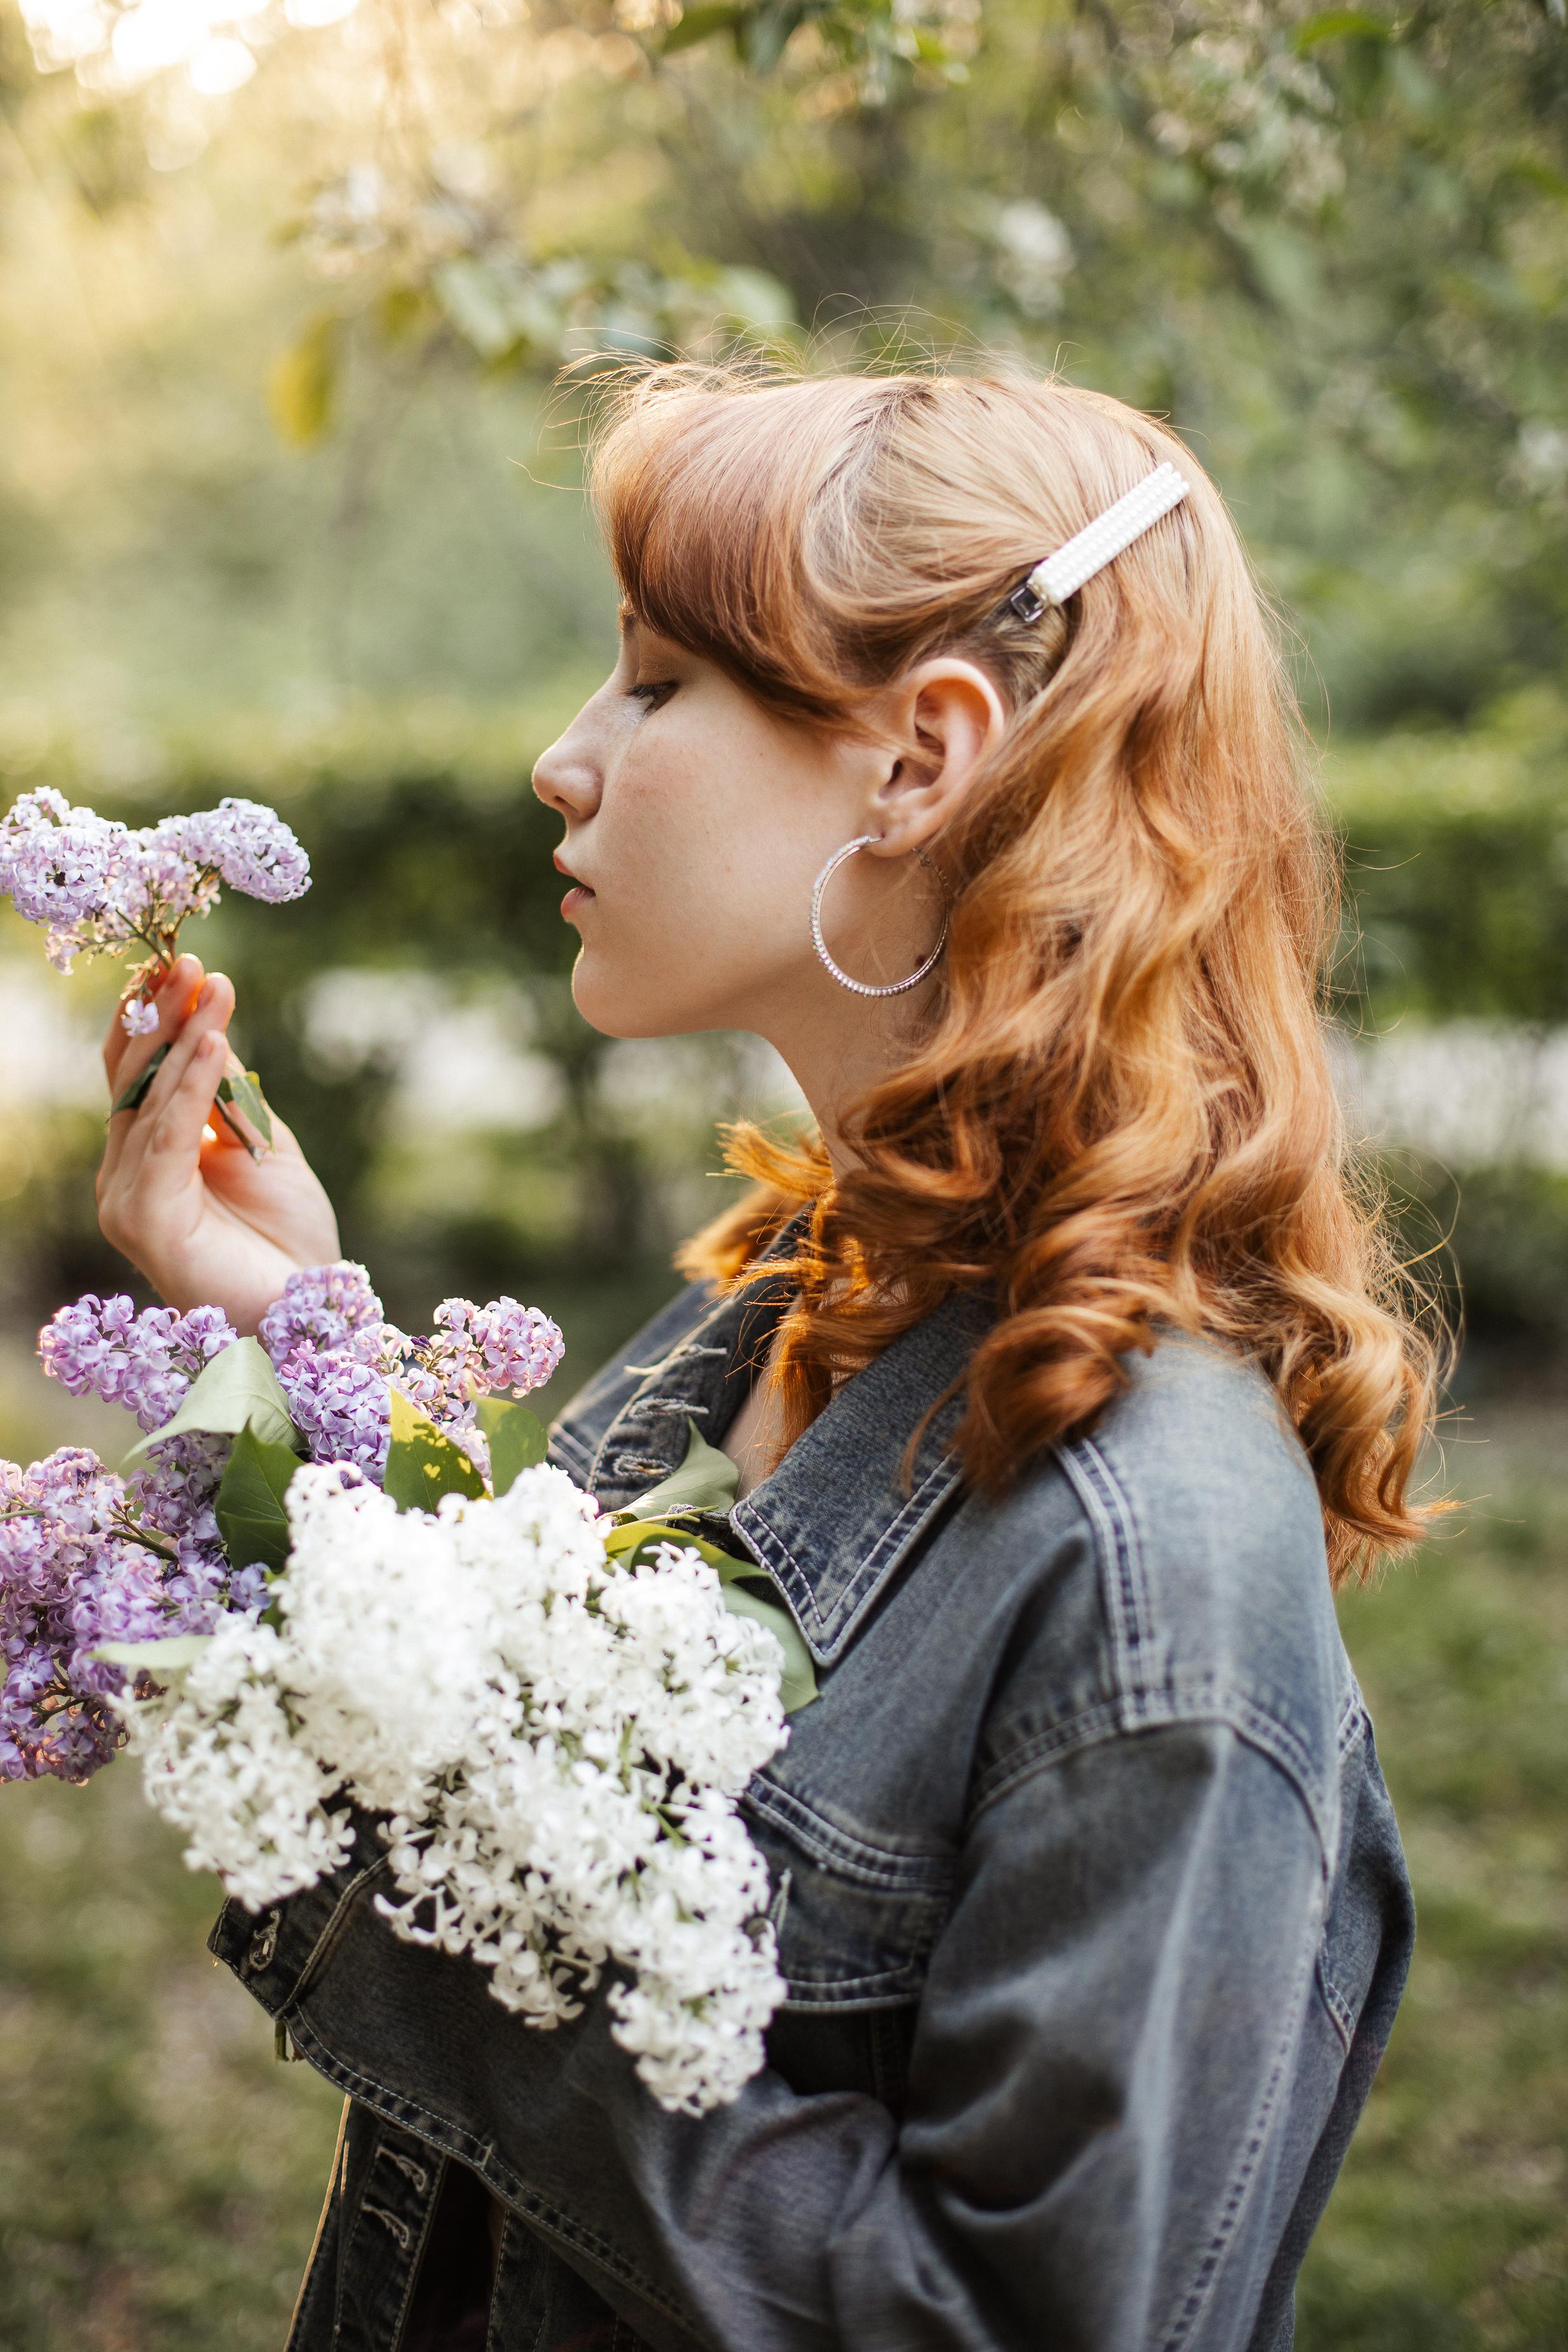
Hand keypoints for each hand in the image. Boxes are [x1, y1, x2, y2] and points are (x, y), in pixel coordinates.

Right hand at [97, 954, 342, 1333]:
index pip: (141, 1075)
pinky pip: (166, 1139)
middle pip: (131, 1079)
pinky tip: (213, 1045)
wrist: (309, 1311)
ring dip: (182, 1040)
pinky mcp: (142, 1219)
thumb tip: (212, 1033)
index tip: (189, 965)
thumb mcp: (265, 1148)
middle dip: (160, 1014)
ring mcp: (127, 1198)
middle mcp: (127, 1174)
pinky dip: (187, 1088)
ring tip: (210, 989)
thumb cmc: (289, 1241)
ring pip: (147, 1102)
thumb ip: (230, 1099)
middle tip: (190, 960)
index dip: (160, 1019)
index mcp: (151, 1156)